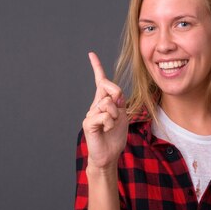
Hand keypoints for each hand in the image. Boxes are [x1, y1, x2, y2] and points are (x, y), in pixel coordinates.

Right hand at [82, 52, 128, 170]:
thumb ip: (119, 103)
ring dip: (115, 116)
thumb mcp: (122, 116)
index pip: (100, 82)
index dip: (96, 67)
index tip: (91, 54)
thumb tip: (114, 95)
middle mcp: (95, 104)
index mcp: (103, 101)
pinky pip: (104, 115)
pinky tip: (106, 130)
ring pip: (108, 103)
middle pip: (111, 88)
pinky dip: (110, 124)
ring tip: (111, 127)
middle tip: (117, 116)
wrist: (109, 155)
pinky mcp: (88, 122)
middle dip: (118, 100)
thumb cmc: (115, 136)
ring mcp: (90, 112)